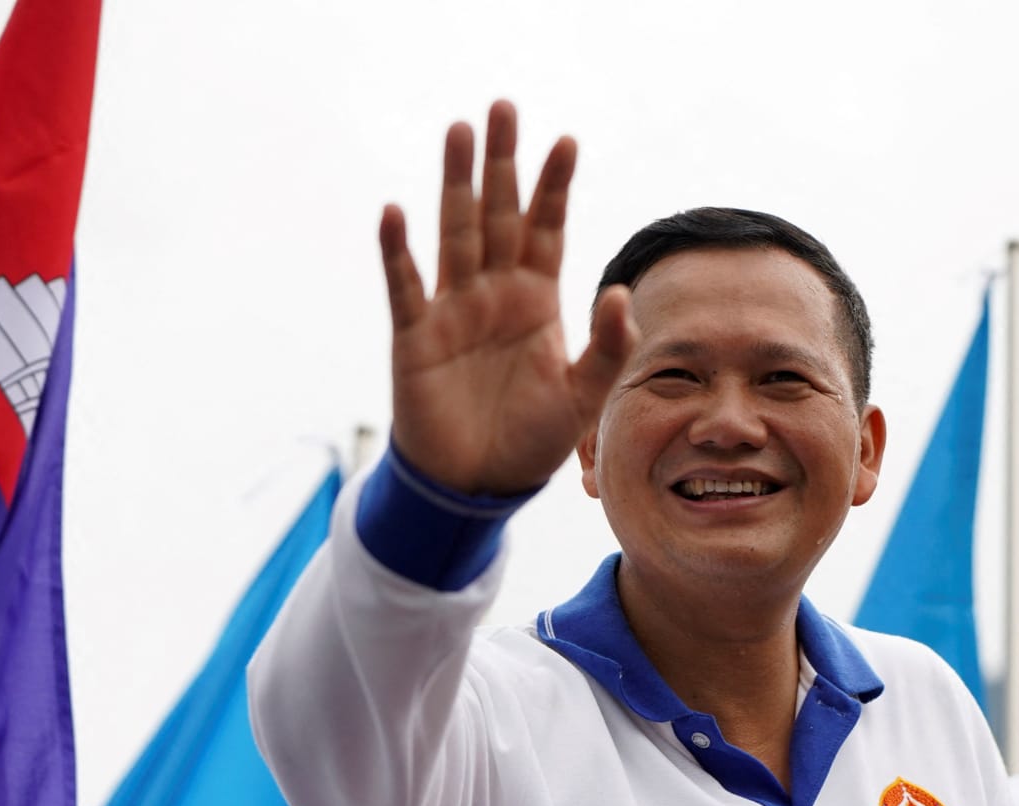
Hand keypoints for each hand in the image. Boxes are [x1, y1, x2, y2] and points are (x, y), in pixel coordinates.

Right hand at [379, 99, 637, 495]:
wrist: (478, 484)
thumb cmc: (531, 441)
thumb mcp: (583, 398)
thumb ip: (608, 348)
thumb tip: (623, 293)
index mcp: (537, 301)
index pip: (547, 230)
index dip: (554, 188)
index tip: (567, 142)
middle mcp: (494, 292)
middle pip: (498, 214)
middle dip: (502, 163)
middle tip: (505, 107)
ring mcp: (453, 309)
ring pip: (454, 232)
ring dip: (456, 184)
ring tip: (459, 132)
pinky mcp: (415, 335)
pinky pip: (406, 285)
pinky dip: (398, 251)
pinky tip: (396, 212)